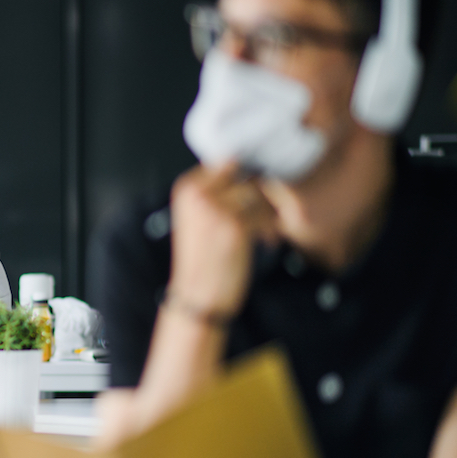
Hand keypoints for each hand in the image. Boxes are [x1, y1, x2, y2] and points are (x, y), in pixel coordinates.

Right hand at [167, 161, 277, 321]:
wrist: (197, 295)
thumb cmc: (202, 259)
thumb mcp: (198, 218)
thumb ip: (215, 192)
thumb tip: (247, 170)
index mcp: (187, 189)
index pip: (225, 163)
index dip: (243, 177)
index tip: (250, 194)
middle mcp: (198, 195)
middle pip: (245, 177)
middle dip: (259, 197)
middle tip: (261, 216)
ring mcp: (217, 209)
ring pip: (258, 196)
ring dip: (266, 214)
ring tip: (262, 231)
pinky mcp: (236, 226)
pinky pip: (265, 216)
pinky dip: (269, 230)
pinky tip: (265, 242)